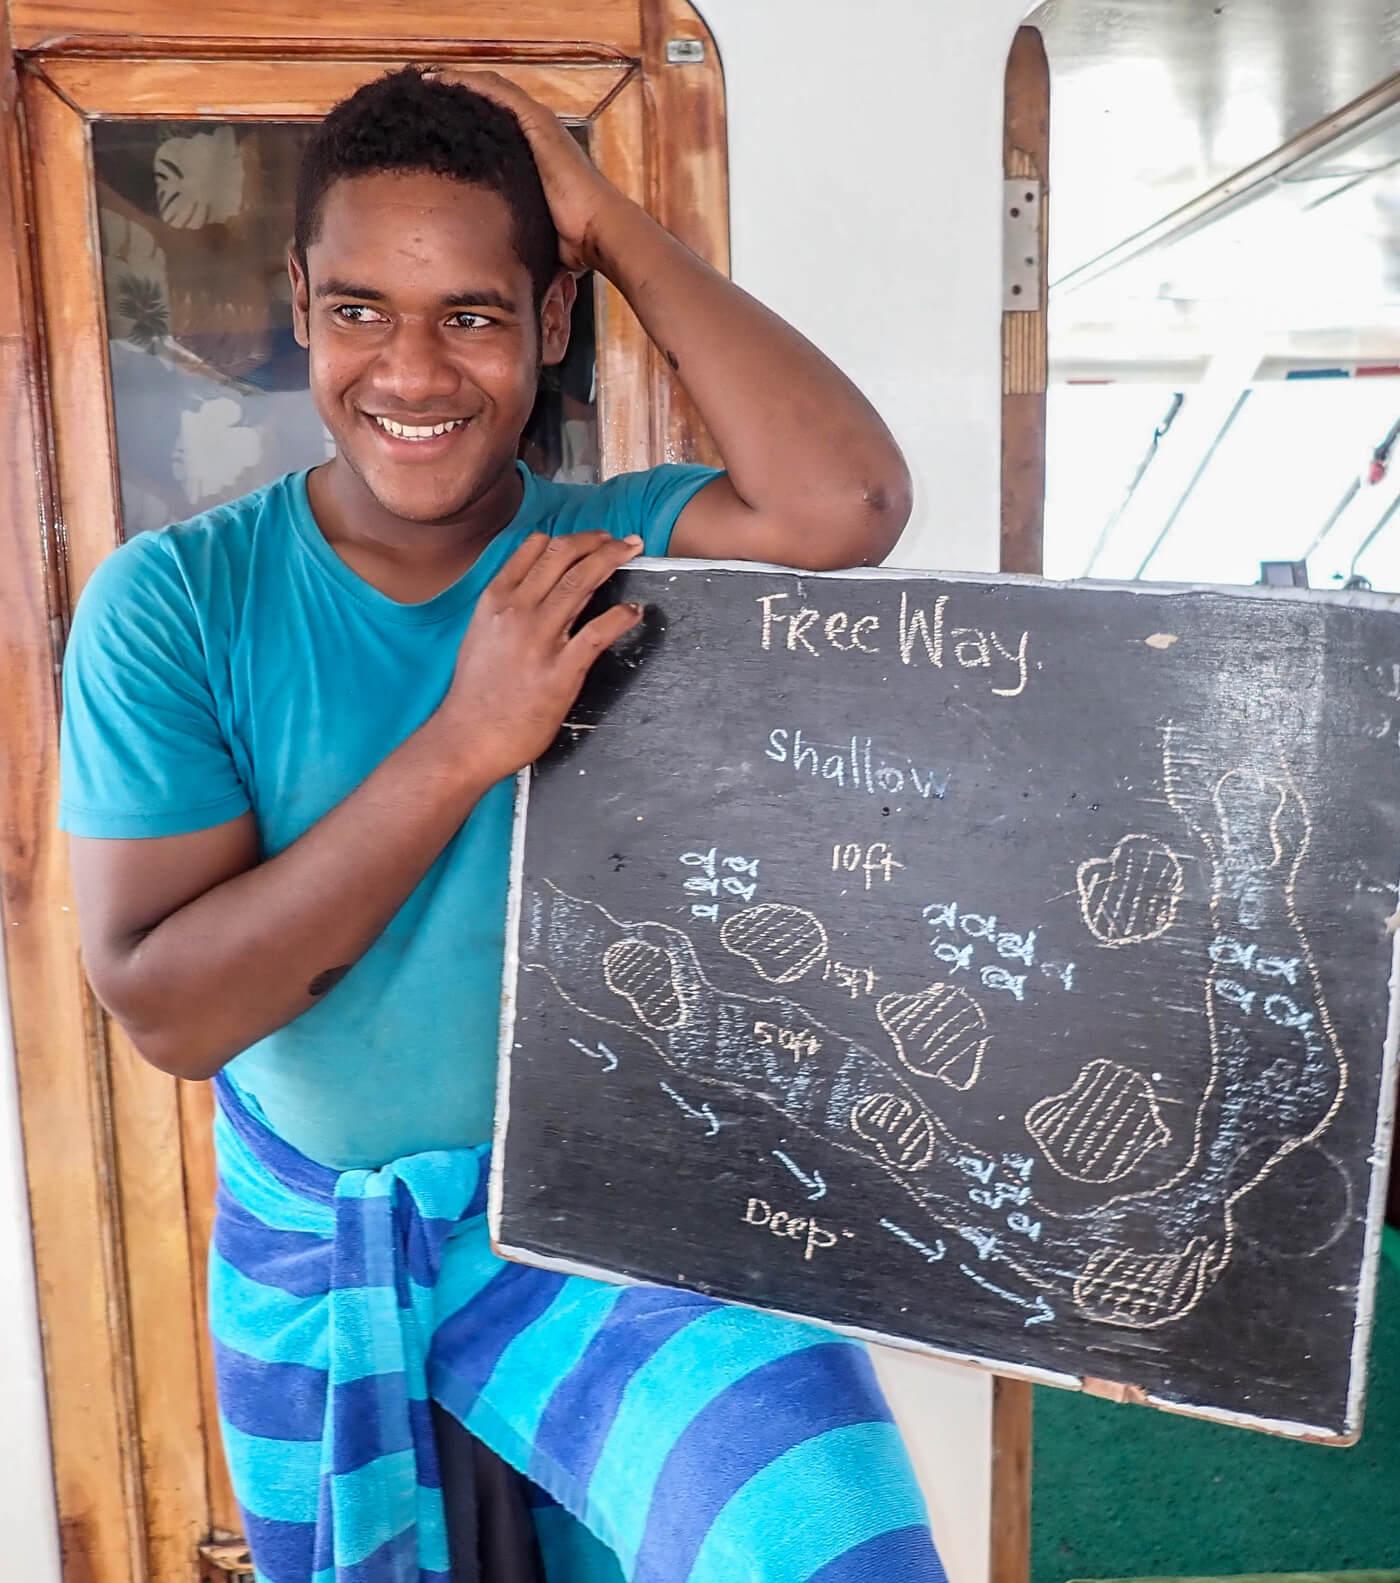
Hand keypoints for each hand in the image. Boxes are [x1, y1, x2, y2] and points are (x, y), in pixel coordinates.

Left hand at [424, 68, 627, 271]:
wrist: (599, 232)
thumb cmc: (575, 243)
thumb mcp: (533, 233)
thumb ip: (515, 235)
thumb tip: (496, 271)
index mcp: (536, 158)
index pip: (497, 130)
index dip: (468, 124)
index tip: (437, 127)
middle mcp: (538, 135)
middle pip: (491, 103)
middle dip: (458, 98)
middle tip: (423, 97)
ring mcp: (539, 125)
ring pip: (490, 90)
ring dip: (457, 84)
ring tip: (425, 81)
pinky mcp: (537, 122)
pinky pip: (495, 92)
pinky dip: (466, 82)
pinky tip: (439, 79)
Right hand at [438, 531, 643, 782]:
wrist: (468, 737)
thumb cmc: (476, 692)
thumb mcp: (481, 634)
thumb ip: (506, 606)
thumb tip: (536, 587)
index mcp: (495, 600)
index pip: (536, 549)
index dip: (570, 538)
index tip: (591, 538)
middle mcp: (517, 611)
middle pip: (563, 558)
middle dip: (598, 541)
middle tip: (622, 540)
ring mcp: (539, 640)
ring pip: (581, 583)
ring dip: (612, 561)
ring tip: (632, 553)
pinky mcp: (560, 671)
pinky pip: (597, 633)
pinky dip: (621, 617)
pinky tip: (634, 611)